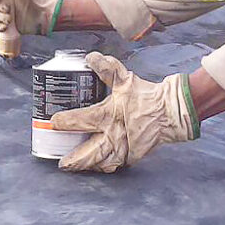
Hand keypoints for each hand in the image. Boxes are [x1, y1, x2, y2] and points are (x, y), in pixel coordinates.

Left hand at [51, 53, 198, 172]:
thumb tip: (90, 57)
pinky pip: (116, 164)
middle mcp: (113, 134)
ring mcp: (124, 148)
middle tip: (61, 163)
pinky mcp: (133, 155)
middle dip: (74, 159)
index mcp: (108, 115)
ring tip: (75, 168)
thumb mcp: (125, 79)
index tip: (53, 122)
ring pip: (101, 162)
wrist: (171, 112)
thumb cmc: (147, 95)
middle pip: (89, 152)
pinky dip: (105, 166)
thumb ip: (107, 68)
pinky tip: (98, 167)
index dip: (66, 121)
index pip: (81, 119)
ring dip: (87, 166)